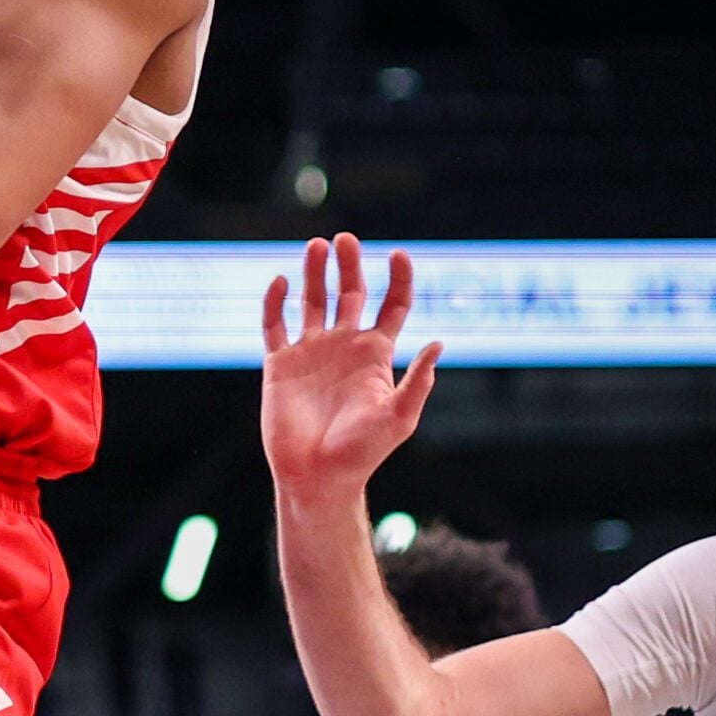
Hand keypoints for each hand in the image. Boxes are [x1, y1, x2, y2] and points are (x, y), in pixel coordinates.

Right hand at [260, 235, 442, 497]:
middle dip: (349, 264)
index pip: (391, 306)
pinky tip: (280, 281)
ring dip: (314, 272)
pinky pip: (275, 324)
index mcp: (375, 355)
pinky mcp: (280, 364)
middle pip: (349, 293)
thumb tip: (440, 343)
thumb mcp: (398, 418)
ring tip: (316, 245)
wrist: (318, 477)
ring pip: (312, 300)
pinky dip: (275, 301)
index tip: (399, 254)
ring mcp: (310, 352)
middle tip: (346, 239)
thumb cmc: (362, 453)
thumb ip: (417, 382)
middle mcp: (343, 347)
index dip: (399, 279)